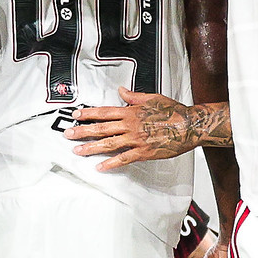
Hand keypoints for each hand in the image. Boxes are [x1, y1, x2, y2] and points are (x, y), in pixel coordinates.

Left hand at [69, 89, 198, 168]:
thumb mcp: (153, 98)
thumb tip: (121, 91)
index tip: (76, 115)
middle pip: (101, 128)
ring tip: (77, 151)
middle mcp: (131, 125)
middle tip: (68, 135)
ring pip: (109, 144)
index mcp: (131, 111)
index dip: (88, 113)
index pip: (104, 112)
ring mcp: (136, 140)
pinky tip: (100, 167)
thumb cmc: (173, 111)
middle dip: (82, 131)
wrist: (189, 126)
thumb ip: (134, 96)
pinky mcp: (143, 152)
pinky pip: (124, 159)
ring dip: (91, 148)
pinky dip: (111, 163)